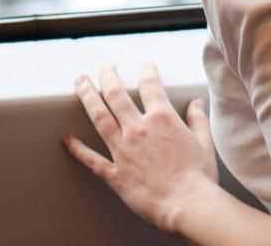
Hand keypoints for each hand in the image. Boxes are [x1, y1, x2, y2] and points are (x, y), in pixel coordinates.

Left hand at [63, 61, 219, 237]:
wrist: (188, 205)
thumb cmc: (200, 177)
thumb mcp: (204, 143)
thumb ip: (198, 120)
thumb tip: (197, 103)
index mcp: (162, 119)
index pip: (151, 85)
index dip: (147, 71)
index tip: (146, 65)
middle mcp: (138, 129)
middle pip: (116, 94)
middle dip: (107, 76)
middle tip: (103, 66)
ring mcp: (123, 150)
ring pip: (99, 117)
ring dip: (87, 97)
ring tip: (79, 82)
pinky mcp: (116, 174)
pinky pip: (91, 159)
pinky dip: (77, 149)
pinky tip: (66, 139)